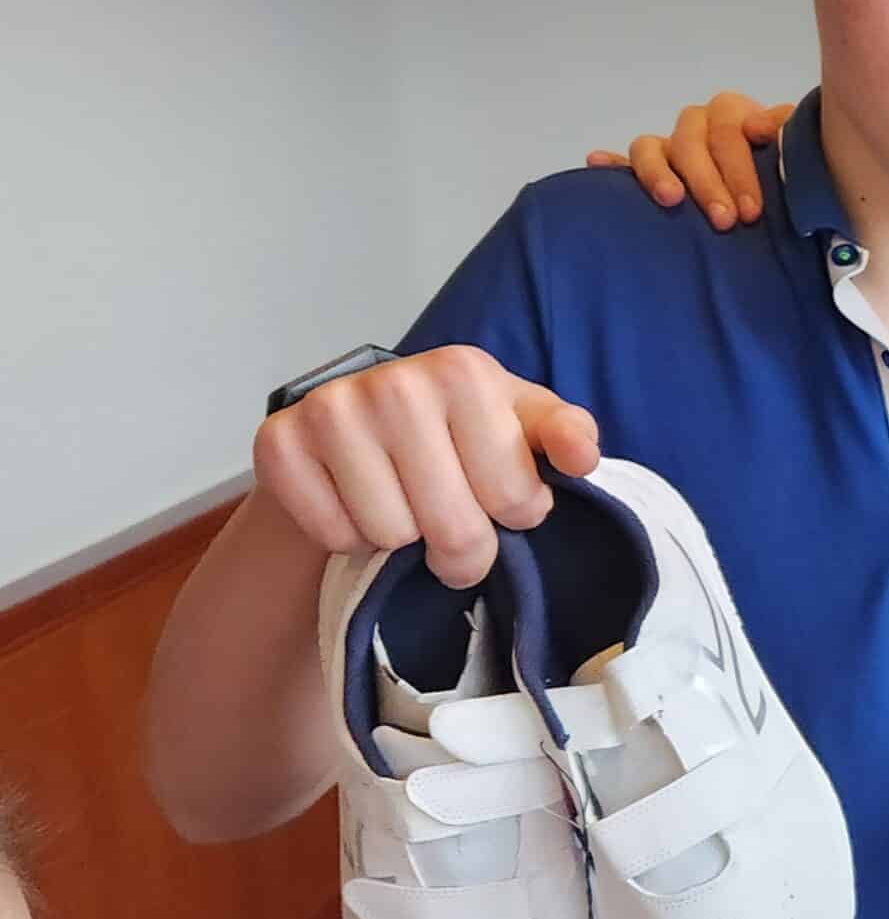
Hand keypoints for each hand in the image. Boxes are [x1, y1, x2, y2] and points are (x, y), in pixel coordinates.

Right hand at [251, 346, 599, 589]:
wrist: (366, 430)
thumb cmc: (463, 431)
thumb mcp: (524, 425)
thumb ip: (565, 435)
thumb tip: (581, 455)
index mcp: (464, 371)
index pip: (517, 499)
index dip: (518, 514)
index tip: (505, 495)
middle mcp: (394, 382)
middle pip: (453, 528)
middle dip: (464, 548)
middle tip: (457, 525)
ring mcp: (330, 410)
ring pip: (391, 537)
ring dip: (403, 540)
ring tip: (404, 503)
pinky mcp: (277, 444)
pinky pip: (334, 535)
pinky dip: (349, 537)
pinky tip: (357, 501)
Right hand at [587, 92, 793, 230]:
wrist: (787, 193)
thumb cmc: (790, 173)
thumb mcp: (799, 151)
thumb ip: (789, 134)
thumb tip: (759, 127)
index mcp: (733, 114)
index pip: (728, 129)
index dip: (738, 168)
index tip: (751, 210)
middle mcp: (698, 126)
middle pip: (690, 142)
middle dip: (708, 183)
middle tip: (725, 221)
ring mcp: (670, 146)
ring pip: (651, 147)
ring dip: (657, 173)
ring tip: (671, 200)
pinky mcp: (650, 169)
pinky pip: (624, 163)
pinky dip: (610, 165)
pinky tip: (596, 163)